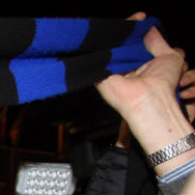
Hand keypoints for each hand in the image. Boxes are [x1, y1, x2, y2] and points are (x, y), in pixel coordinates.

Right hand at [96, 22, 192, 174]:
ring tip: (124, 26)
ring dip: (117, 36)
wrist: (149, 98)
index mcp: (140, 64)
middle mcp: (126, 67)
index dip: (137, 29)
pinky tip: (111, 34)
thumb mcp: (170, 56)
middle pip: (121, 44)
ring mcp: (112, 70)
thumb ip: (158, 42)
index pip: (134, 43)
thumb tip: (149, 28)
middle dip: (127, 31)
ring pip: (110, 47)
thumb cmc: (163, 83)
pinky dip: (104, 44)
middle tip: (135, 19)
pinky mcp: (99, 74)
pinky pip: (99, 54)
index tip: (140, 18)